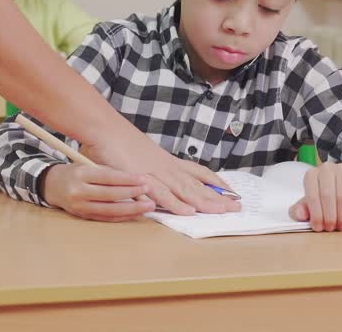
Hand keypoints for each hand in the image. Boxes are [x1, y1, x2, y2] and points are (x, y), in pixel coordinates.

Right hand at [42, 164, 155, 221]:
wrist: (51, 186)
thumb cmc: (73, 172)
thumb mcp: (86, 165)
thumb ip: (107, 172)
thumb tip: (134, 180)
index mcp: (80, 174)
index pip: (108, 177)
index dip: (127, 179)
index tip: (144, 179)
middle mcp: (78, 191)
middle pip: (110, 195)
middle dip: (132, 194)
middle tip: (149, 192)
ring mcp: (80, 206)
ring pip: (110, 210)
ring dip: (132, 209)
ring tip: (148, 206)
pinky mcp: (83, 216)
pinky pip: (106, 218)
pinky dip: (122, 216)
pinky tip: (135, 213)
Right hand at [86, 139, 241, 215]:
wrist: (105, 129)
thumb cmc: (119, 141)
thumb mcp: (142, 155)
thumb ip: (153, 166)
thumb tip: (160, 178)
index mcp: (167, 161)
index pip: (198, 172)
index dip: (215, 182)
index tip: (231, 191)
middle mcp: (166, 167)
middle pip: (196, 184)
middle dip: (217, 197)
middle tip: (236, 206)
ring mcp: (155, 172)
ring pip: (184, 189)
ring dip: (203, 202)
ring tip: (221, 212)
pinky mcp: (141, 178)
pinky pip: (161, 194)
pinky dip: (175, 203)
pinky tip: (187, 212)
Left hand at [287, 162, 341, 231]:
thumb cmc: (328, 197)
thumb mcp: (312, 202)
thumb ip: (302, 209)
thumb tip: (299, 214)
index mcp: (311, 174)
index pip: (312, 195)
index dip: (315, 214)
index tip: (318, 227)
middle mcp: (327, 169)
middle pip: (327, 195)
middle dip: (329, 216)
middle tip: (331, 229)